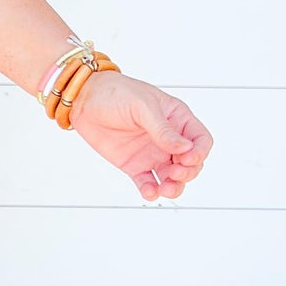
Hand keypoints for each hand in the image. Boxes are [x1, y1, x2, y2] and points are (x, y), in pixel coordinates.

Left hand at [65, 69, 212, 201]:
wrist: (84, 99)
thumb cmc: (116, 93)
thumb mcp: (143, 106)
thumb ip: (163, 129)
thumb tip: (185, 148)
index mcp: (177, 119)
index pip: (200, 140)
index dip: (199, 152)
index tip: (187, 158)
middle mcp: (168, 139)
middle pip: (190, 163)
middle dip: (188, 172)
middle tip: (175, 173)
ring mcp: (152, 153)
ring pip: (172, 178)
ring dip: (174, 187)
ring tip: (165, 190)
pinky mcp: (134, 165)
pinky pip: (148, 182)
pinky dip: (151, 191)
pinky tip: (149, 192)